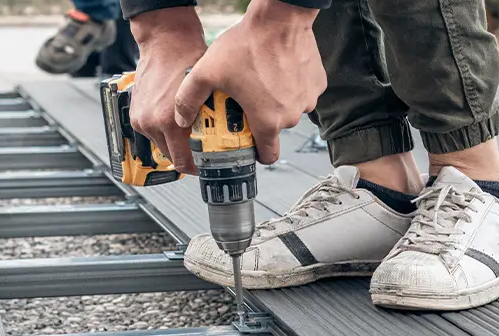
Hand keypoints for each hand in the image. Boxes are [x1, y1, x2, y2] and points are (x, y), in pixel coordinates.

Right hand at [128, 7, 206, 174]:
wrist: (165, 42)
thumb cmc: (187, 59)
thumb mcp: (207, 95)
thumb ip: (210, 121)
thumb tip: (224, 140)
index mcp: (169, 123)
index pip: (183, 162)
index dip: (197, 168)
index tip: (206, 167)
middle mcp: (152, 124)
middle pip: (172, 157)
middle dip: (187, 155)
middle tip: (203, 150)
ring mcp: (141, 120)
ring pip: (161, 144)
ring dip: (175, 142)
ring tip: (189, 131)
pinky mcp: (135, 114)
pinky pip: (152, 132)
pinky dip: (163, 130)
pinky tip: (175, 119)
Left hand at [173, 0, 324, 164]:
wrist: (280, 17)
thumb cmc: (249, 44)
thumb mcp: (207, 72)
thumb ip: (188, 99)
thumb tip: (181, 119)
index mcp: (268, 121)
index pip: (267, 156)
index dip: (256, 153)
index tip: (247, 144)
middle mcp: (291, 115)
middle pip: (275, 129)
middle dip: (261, 119)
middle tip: (246, 101)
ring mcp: (307, 99)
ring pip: (289, 109)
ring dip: (276, 102)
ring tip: (260, 81)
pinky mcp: (317, 83)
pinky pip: (302, 92)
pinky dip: (291, 86)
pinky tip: (277, 71)